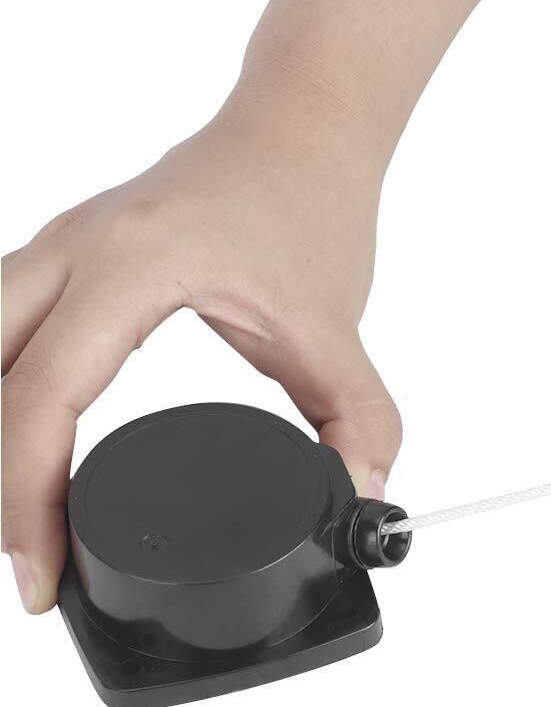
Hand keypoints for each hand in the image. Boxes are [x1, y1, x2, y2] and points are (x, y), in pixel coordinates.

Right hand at [2, 101, 401, 613]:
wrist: (299, 127)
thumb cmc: (309, 205)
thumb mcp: (334, 328)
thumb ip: (359, 421)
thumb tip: (358, 501)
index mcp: (127, 268)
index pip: (40, 404)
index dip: (27, 505)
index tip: (40, 579)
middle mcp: (72, 250)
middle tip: (29, 559)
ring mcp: (59, 244)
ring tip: (25, 512)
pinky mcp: (67, 253)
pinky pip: (1, 325)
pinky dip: (2, 389)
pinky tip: (20, 437)